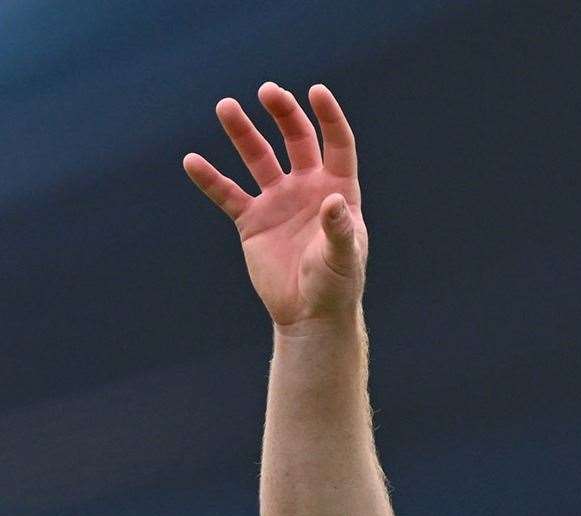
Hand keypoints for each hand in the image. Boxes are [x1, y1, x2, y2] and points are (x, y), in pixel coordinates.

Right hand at [183, 82, 366, 327]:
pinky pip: (228, 194)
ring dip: (243, 133)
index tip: (316, 91)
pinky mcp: (252, 221)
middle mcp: (308, 189)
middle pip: (296, 140)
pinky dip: (211, 178)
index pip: (337, 144)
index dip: (329, 117)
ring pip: (258, 158)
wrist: (309, 314)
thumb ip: (339, 229)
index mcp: (338, 190)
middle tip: (267, 91)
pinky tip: (192, 161)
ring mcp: (278, 202)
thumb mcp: (342, 257)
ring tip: (226, 106)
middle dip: (284, 114)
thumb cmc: (336, 285)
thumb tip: (334, 201)